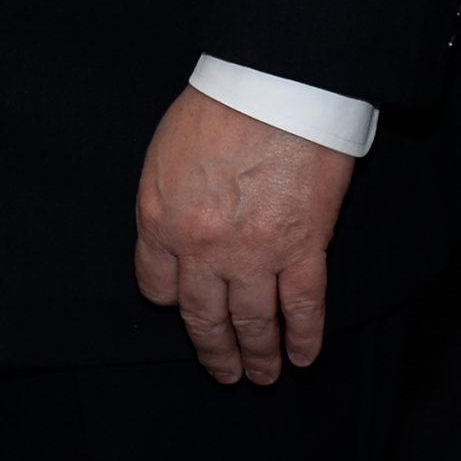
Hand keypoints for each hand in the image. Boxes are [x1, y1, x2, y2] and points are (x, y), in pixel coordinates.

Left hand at [133, 86, 353, 384]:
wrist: (273, 86)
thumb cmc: (218, 103)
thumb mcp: (166, 151)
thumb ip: (167, 198)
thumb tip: (175, 229)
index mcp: (160, 218)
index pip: (157, 286)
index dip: (171, 302)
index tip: (182, 309)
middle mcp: (200, 247)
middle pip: (202, 316)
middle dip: (215, 350)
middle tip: (226, 372)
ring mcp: (252, 254)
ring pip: (253, 323)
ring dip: (259, 355)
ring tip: (264, 375)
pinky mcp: (301, 250)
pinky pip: (301, 309)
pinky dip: (303, 338)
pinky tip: (303, 356)